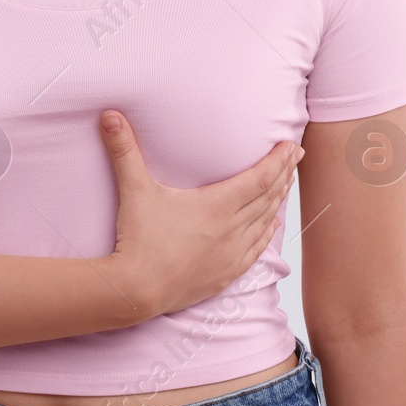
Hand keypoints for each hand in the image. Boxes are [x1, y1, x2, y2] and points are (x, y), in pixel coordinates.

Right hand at [98, 108, 300, 322]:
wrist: (137, 290)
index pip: (259, 178)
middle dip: (283, 175)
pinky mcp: (226, 274)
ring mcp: (231, 254)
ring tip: (286, 185)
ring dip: (278, 202)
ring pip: (265, 223)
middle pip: (267, 197)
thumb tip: (109, 115)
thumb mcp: (134, 190)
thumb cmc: (138, 240)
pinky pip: (256, 249)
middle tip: (296, 157)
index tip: (291, 146)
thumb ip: (124, 151)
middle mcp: (231, 229)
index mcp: (216, 206)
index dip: (278, 161)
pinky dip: (267, 233)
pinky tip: (272, 226)